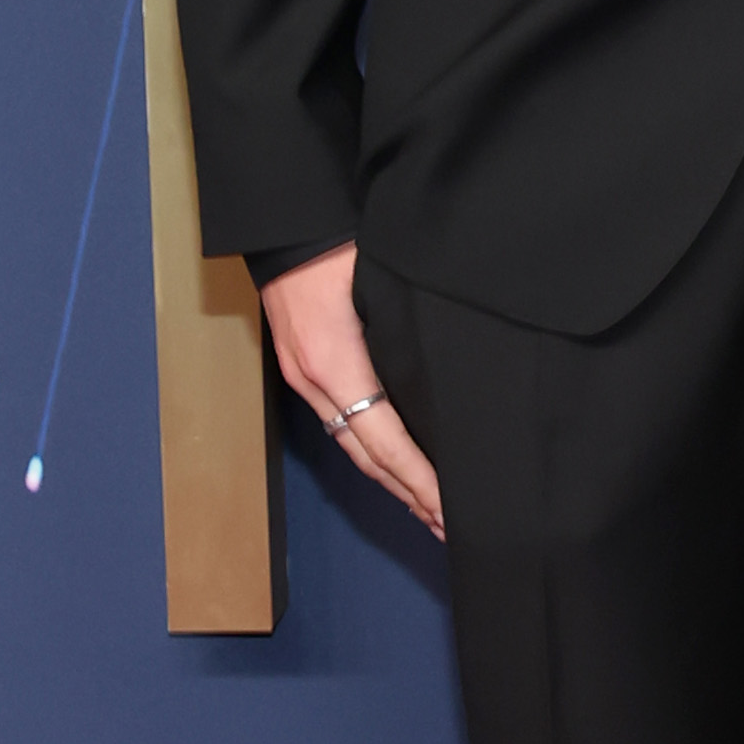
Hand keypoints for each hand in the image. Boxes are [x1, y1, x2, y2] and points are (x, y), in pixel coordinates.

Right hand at [261, 242, 443, 540]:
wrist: (286, 214)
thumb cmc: (341, 236)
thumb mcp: (380, 282)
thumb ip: (410, 332)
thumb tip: (457, 374)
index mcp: (335, 361)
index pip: (385, 441)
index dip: (419, 481)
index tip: (450, 511)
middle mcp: (314, 379)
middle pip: (366, 456)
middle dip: (408, 495)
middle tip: (448, 529)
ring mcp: (302, 375)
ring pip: (351, 444)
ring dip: (389, 479)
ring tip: (426, 508)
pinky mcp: (301, 365)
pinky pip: (339, 422)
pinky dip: (369, 450)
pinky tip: (392, 461)